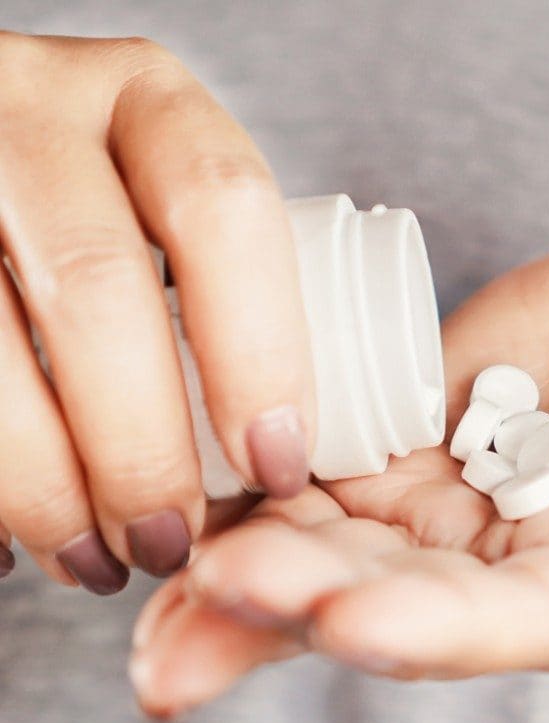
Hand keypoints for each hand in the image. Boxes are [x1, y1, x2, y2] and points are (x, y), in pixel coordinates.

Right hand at [0, 32, 313, 591]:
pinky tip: (10, 539)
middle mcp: (33, 109)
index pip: (225, 210)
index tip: (277, 466)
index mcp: (148, 101)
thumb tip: (286, 466)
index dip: (260, 351)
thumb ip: (221, 289)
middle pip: (100, 288)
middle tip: (170, 541)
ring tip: (93, 561)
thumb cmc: (104, 212)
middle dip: (142, 446)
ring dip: (45, 485)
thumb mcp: (168, 207)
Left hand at [129, 250, 548, 715]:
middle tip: (216, 591)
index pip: (513, 622)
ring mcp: (443, 519)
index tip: (352, 620)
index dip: (433, 625)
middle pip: (397, 601)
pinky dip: (242, 507)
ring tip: (162, 596)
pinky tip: (177, 513)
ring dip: (246, 578)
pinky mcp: (396, 462)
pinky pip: (309, 492)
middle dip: (306, 602)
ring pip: (333, 560)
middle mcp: (509, 575)